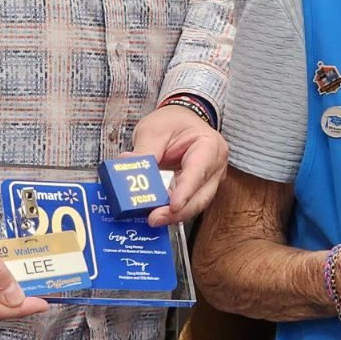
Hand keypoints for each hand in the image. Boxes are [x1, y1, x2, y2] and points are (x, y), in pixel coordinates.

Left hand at [131, 102, 229, 225]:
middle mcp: (214, 166)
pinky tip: (155, 213)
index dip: (186, 191)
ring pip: (195, 204)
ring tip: (152, 218)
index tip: (173, 206)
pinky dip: (171, 211)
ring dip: (173, 215)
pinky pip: (186, 204)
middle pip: (201, 196)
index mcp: (209, 146)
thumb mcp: (155, 130)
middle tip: (154, 218)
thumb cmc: (173, 122)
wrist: (180, 121)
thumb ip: (143, 150)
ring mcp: (208, 180)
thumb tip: (125, 165)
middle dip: (178, 212)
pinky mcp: (196, 190)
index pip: (199, 171)